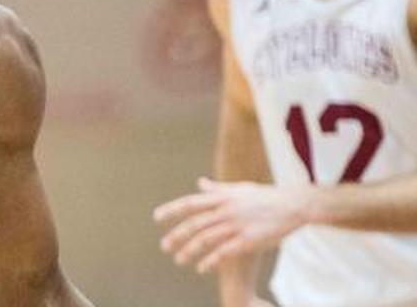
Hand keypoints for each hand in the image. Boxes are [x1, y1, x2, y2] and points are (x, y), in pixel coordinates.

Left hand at [153, 177, 312, 273]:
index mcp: (222, 197)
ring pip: (207, 239)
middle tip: (164, 246)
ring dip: (190, 251)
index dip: (172, 210)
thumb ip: (217, 188)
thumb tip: (199, 182)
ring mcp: (237, 225)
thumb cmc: (265, 196)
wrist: (294, 205)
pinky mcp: (249, 240)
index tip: (156, 218)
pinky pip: (225, 252)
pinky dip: (211, 261)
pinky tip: (201, 268)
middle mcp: (226, 210)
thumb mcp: (239, 188)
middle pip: (195, 224)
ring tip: (179, 260)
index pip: (190, 203)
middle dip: (177, 236)